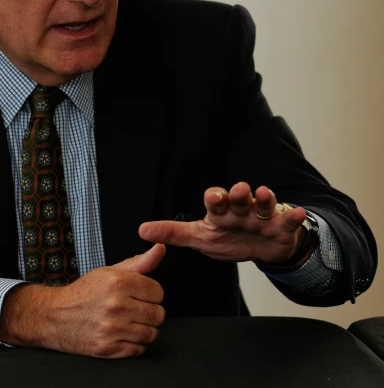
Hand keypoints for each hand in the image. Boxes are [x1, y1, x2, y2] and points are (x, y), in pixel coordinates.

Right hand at [0, 243, 166, 357]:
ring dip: (144, 329)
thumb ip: (139, 262)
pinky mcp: (108, 349)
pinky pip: (139, 350)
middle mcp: (117, 305)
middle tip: (134, 309)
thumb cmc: (85, 291)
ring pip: (151, 334)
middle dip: (150, 312)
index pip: (158, 292)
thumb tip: (161, 248)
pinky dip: (135, 344)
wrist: (56, 316)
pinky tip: (122, 334)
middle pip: (158, 314)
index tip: (138, 294)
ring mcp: (112, 329)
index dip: (150, 293)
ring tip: (129, 322)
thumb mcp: (110, 271)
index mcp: (118, 282)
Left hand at [139, 182, 307, 264]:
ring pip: (262, 204)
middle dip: (239, 194)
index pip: (216, 200)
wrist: (259, 248)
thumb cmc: (227, 238)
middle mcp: (241, 209)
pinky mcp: (280, 227)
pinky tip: (297, 213)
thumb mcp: (200, 237)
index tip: (214, 198)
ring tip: (264, 194)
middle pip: (239, 198)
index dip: (215, 198)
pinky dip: (292, 217)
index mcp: (221, 212)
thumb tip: (142, 230)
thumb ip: (173, 233)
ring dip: (264, 199)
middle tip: (239, 190)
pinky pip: (287, 220)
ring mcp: (261, 217)